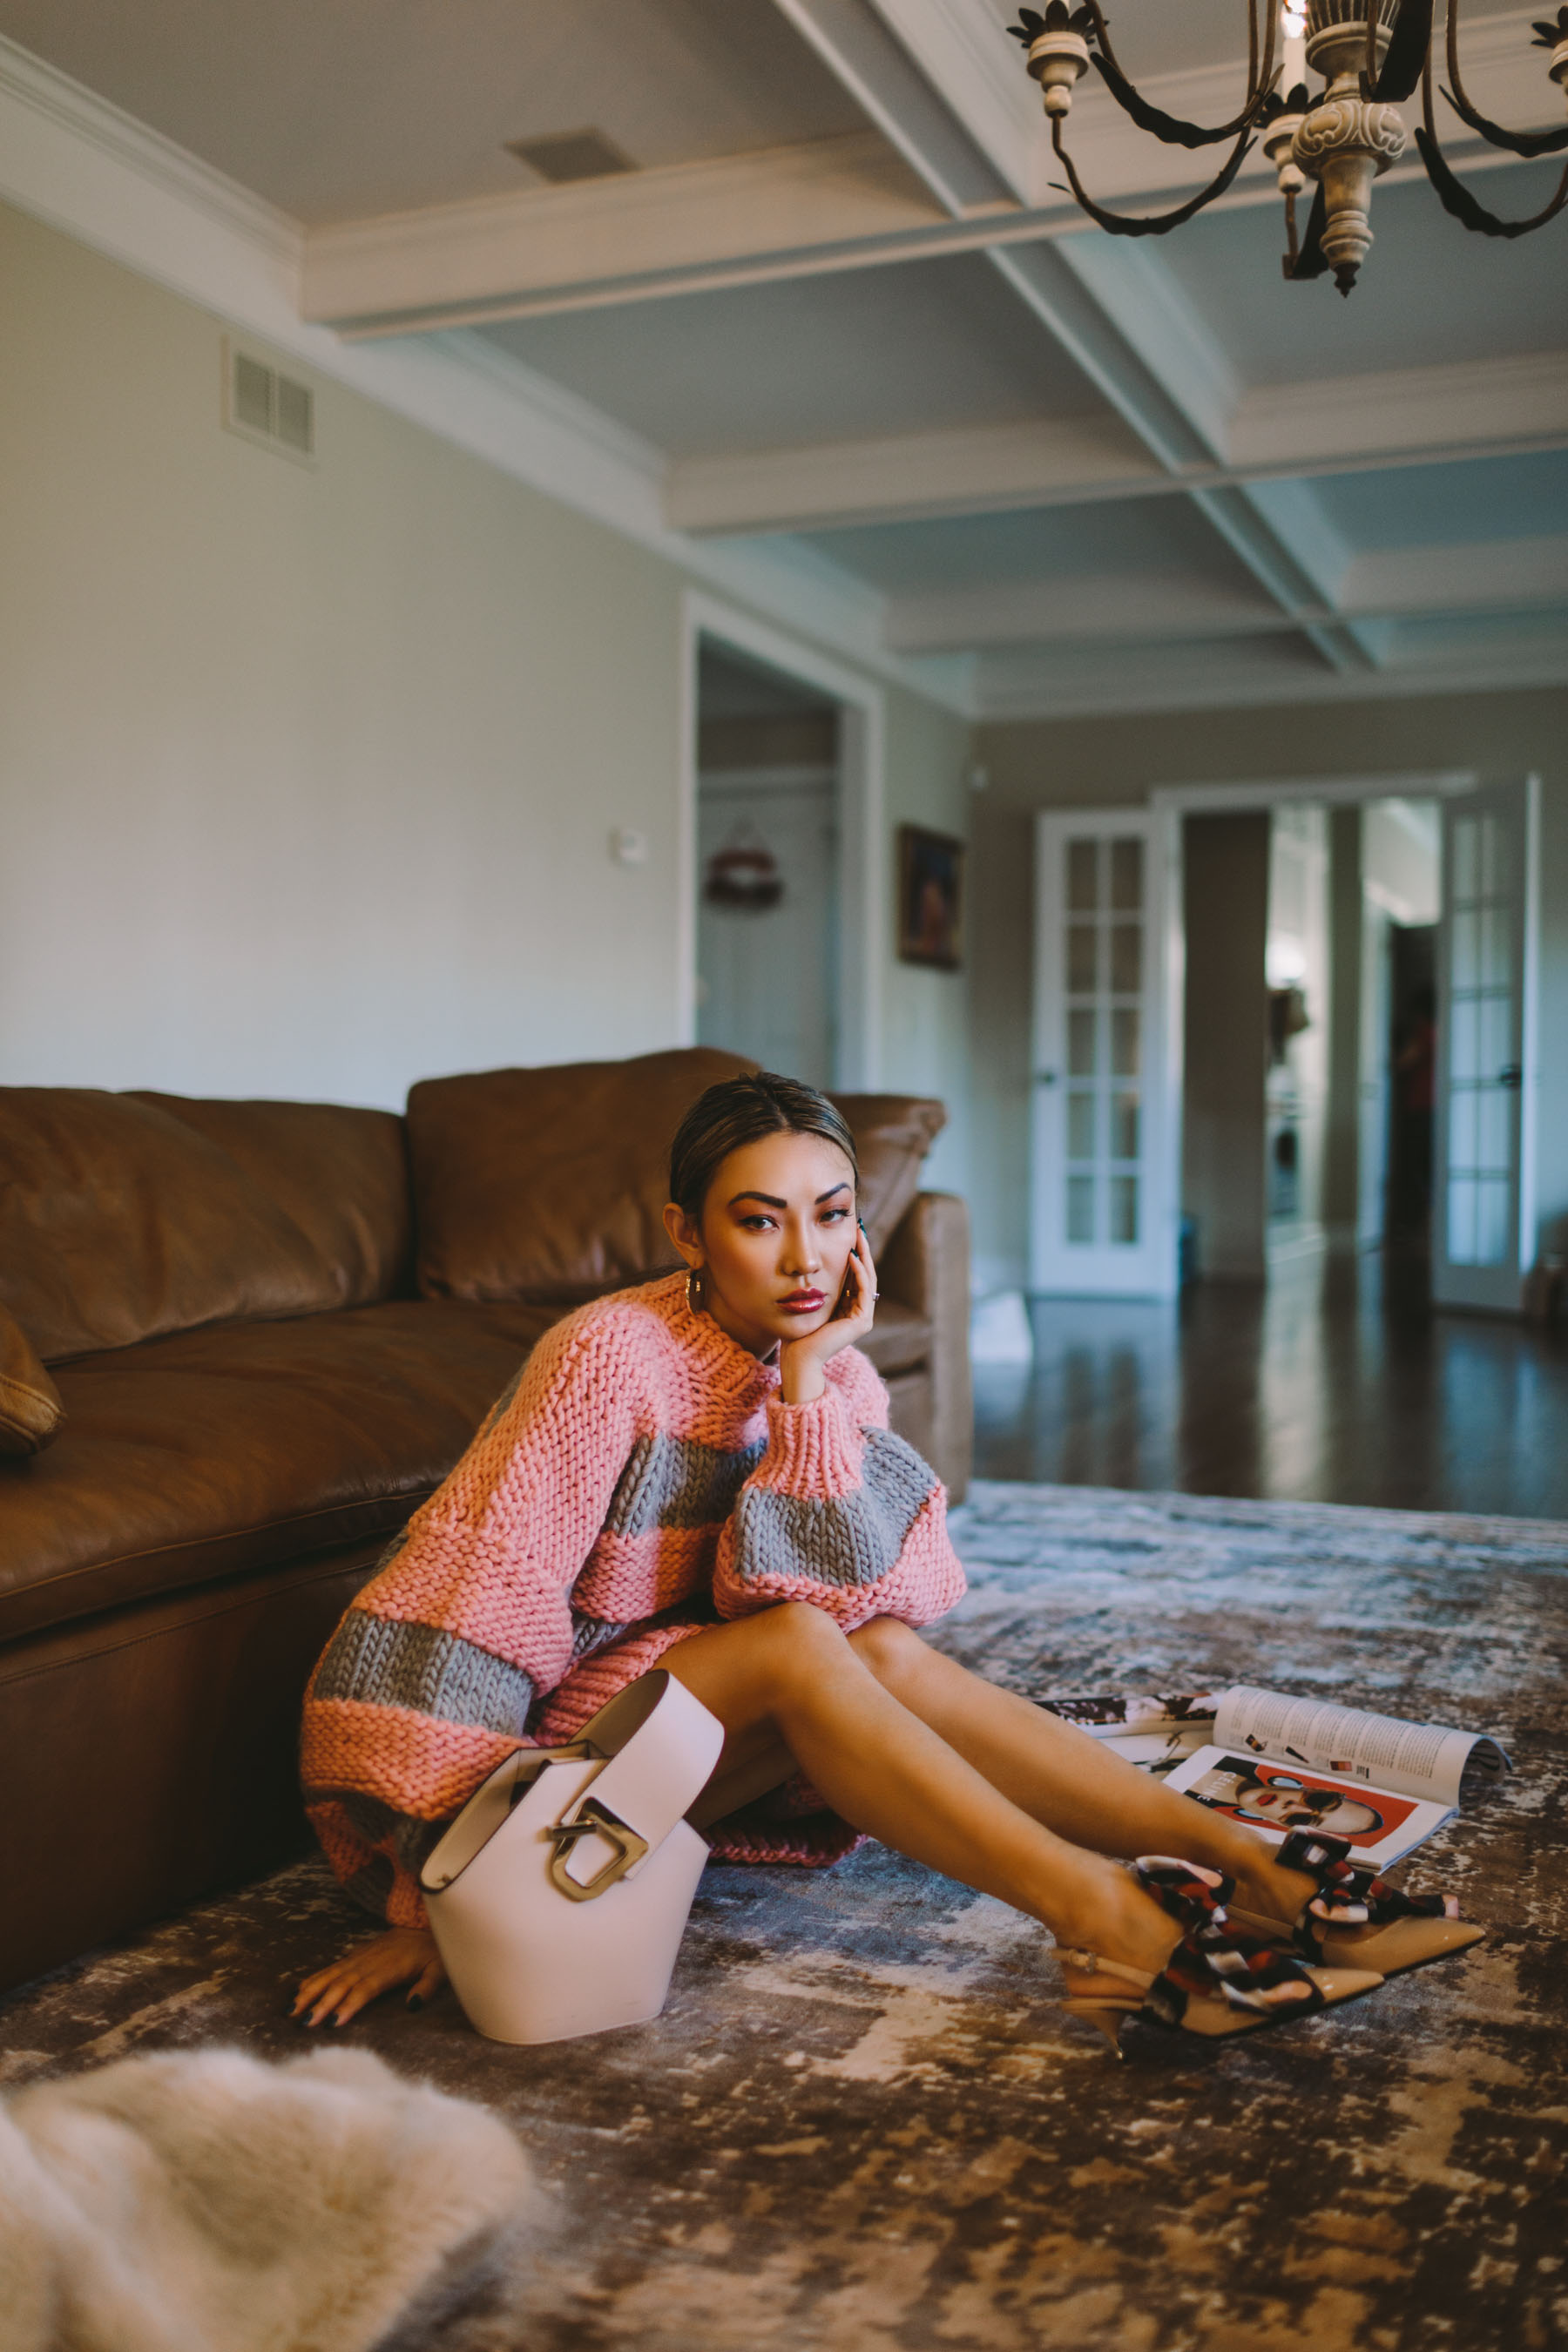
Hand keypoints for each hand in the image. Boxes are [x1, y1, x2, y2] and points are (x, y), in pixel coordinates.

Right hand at [292, 1925, 445, 2027]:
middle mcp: (369, 1963)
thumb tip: (414, 2005)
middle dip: (320, 2004)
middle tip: (302, 2022)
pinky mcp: (353, 1956)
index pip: (364, 1990)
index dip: (347, 2005)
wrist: (421, 1924)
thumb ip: (427, 1987)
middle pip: (341, 1985)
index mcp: (388, 1969)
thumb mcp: (438, 1968)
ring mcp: (358, 1958)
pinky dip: (313, 1979)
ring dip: (310, 1992)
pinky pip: (330, 1968)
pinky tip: (299, 1991)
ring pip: (330, 1976)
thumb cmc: (431, 1951)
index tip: (331, 2022)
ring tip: (291, 2010)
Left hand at [778, 1222, 876, 1404]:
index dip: (852, 1253)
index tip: (846, 1232)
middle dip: (861, 1250)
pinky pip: (864, 1291)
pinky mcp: (862, 1322)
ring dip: (863, 1256)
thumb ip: (816, 1285)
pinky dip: (860, 1272)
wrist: (797, 1358)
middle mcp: (858, 1312)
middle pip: (864, 1274)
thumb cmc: (796, 1333)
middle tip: (857, 1227)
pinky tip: (851, 1256)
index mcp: (847, 1308)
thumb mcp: (807, 1301)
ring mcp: (862, 1318)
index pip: (854, 1275)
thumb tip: (812, 1261)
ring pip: (868, 1279)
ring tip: (857, 1236)